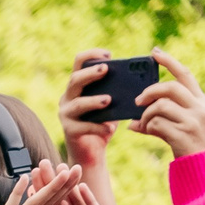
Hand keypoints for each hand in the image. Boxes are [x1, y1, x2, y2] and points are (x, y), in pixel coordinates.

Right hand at [60, 50, 117, 170]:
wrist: (92, 150)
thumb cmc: (104, 121)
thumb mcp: (112, 102)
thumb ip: (118, 89)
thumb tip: (138, 77)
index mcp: (78, 86)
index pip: (79, 63)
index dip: (91, 55)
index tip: (108, 54)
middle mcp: (68, 97)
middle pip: (74, 80)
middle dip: (90, 73)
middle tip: (105, 70)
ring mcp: (66, 114)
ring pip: (77, 103)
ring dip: (93, 100)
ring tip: (108, 100)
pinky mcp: (70, 130)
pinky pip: (83, 126)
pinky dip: (98, 127)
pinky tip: (111, 127)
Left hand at [137, 51, 204, 157]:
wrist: (202, 165)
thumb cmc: (188, 143)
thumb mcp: (181, 125)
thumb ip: (161, 118)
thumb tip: (131, 123)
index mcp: (200, 100)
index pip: (185, 75)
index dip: (169, 62)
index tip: (154, 52)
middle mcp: (198, 107)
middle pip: (170, 88)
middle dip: (150, 92)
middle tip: (137, 101)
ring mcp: (191, 120)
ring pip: (160, 106)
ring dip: (145, 115)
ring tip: (141, 123)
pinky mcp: (181, 134)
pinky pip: (156, 124)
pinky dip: (146, 127)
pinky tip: (145, 131)